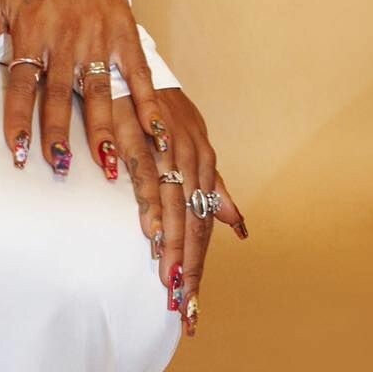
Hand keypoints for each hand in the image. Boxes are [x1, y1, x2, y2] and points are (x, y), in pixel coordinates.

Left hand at [0, 0, 171, 178]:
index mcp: (32, 33)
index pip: (23, 84)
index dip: (20, 118)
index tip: (17, 151)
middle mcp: (66, 39)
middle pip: (61, 93)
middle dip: (60, 132)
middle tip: (59, 166)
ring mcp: (99, 38)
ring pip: (99, 89)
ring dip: (103, 127)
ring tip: (106, 163)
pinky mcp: (126, 35)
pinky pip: (138, 73)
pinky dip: (147, 102)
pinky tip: (152, 132)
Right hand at [110, 87, 247, 337]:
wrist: (134, 64)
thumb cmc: (162, 109)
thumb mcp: (194, 145)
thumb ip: (214, 186)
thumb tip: (238, 226)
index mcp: (204, 166)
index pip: (204, 226)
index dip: (199, 265)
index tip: (191, 302)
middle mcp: (192, 160)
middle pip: (193, 224)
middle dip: (189, 268)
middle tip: (183, 306)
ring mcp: (167, 149)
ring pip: (175, 207)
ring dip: (173, 246)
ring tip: (170, 282)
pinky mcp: (140, 137)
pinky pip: (148, 176)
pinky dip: (152, 205)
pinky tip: (151, 232)